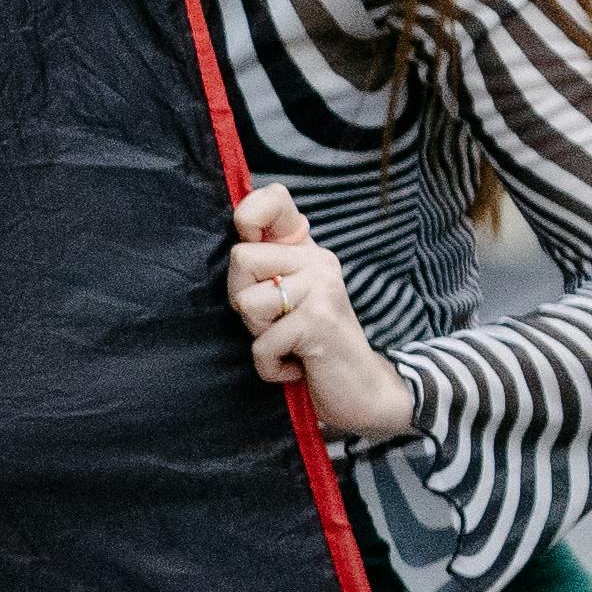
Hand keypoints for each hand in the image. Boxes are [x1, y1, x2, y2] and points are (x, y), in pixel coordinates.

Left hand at [226, 182, 415, 447]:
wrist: (362, 392)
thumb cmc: (309, 348)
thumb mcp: (284, 301)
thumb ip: (263, 267)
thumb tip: (230, 230)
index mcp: (306, 251)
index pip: (274, 199)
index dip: (248, 214)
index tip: (250, 240)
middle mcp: (318, 260)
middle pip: (239, 258)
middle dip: (242, 301)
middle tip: (276, 323)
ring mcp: (322, 287)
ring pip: (246, 301)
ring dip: (258, 335)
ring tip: (289, 342)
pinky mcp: (319, 320)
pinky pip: (261, 343)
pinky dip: (270, 367)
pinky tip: (298, 366)